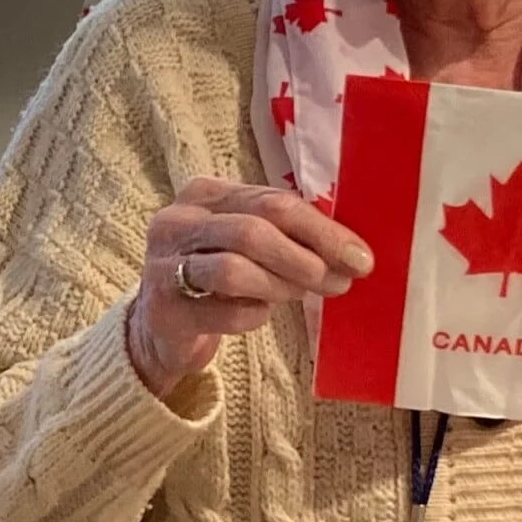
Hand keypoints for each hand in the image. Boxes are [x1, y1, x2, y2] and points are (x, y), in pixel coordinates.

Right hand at [127, 177, 372, 399]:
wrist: (162, 328)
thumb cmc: (217, 278)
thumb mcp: (246, 242)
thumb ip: (287, 234)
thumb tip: (351, 252)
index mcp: (204, 194)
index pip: (272, 202)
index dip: (321, 230)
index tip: (359, 257)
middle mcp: (177, 221)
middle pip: (252, 230)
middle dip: (304, 258)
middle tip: (338, 282)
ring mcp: (164, 265)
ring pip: (235, 270)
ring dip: (280, 285)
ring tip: (298, 296)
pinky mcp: (164, 309)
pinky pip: (225, 311)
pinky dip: (254, 315)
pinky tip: (258, 314)